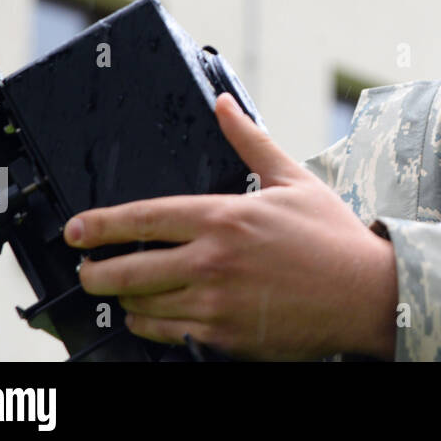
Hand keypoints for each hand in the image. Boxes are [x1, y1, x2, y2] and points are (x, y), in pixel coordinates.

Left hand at [65, 93, 397, 360]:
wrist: (365, 293)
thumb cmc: (332, 236)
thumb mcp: (292, 179)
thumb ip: (250, 140)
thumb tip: (223, 103)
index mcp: (224, 217)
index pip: (143, 219)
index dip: (99, 226)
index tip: (75, 230)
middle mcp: (212, 261)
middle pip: (127, 270)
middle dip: (94, 271)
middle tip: (86, 268)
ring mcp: (215, 304)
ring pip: (141, 305)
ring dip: (123, 298)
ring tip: (121, 290)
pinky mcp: (223, 337)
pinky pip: (163, 334)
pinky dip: (148, 325)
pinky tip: (151, 315)